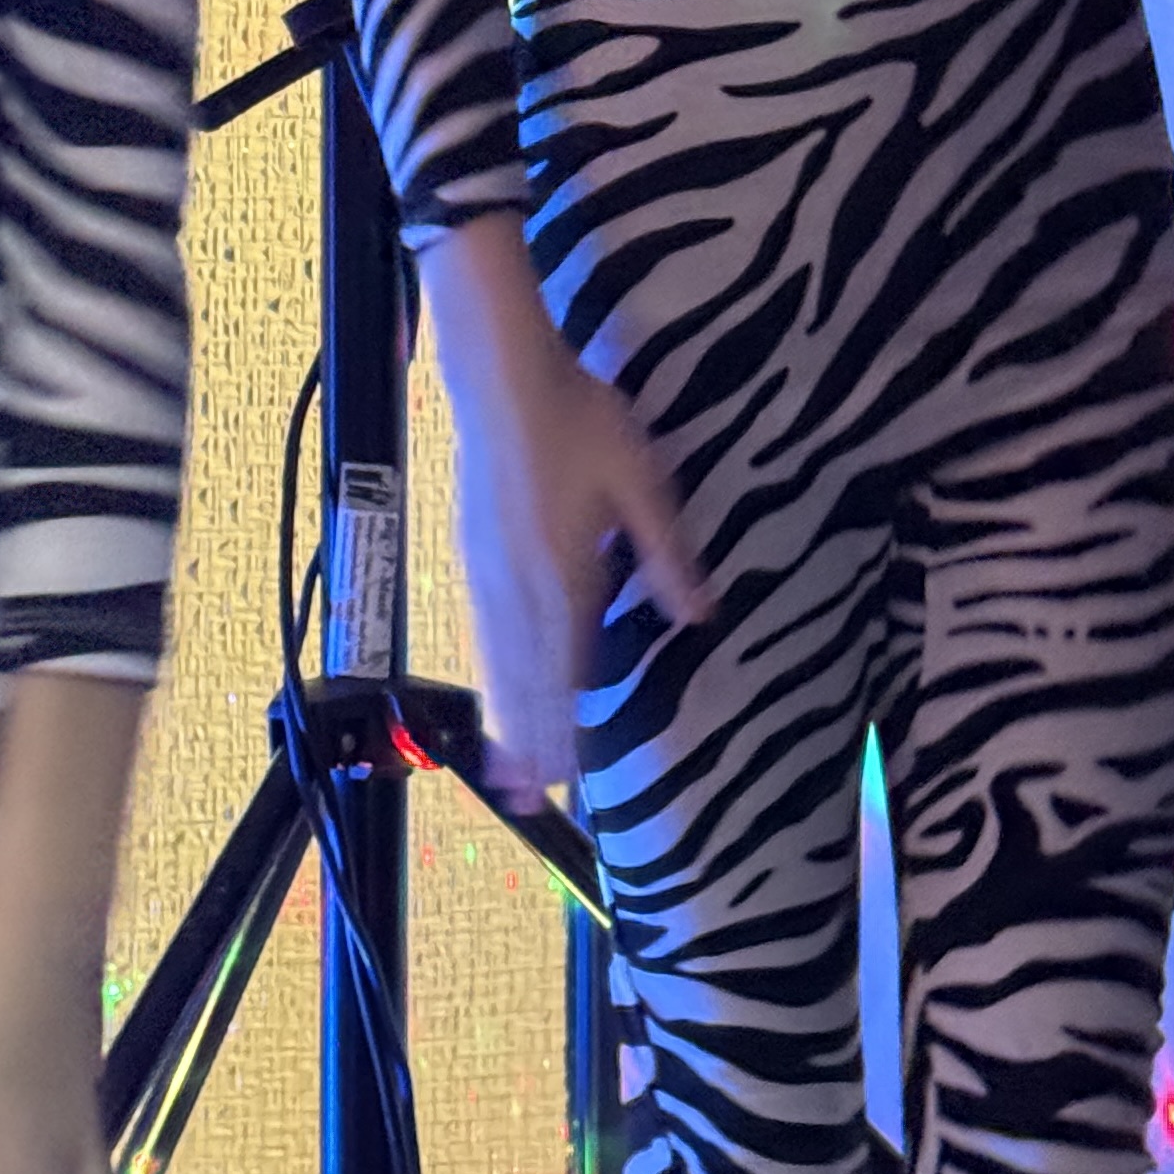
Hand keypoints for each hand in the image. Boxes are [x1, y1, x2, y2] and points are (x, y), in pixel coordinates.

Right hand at [426, 216, 709, 798]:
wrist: (502, 375)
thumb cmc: (580, 417)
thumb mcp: (642, 480)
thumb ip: (667, 555)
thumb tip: (701, 616)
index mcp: (567, 576)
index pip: (570, 671)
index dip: (571, 727)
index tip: (575, 778)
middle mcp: (520, 588)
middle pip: (528, 680)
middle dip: (535, 742)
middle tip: (539, 799)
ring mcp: (488, 574)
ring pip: (498, 663)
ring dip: (507, 719)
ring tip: (511, 770)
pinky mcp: (472, 556)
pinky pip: (480, 634)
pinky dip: (486, 676)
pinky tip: (488, 691)